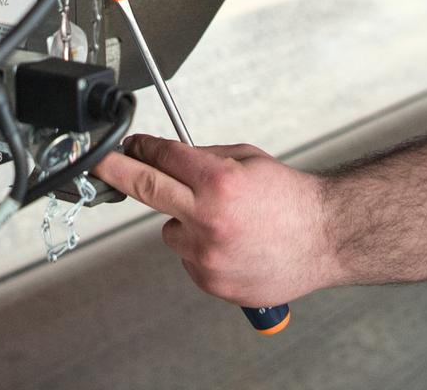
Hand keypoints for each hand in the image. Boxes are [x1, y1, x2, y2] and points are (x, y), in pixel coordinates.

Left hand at [92, 134, 339, 306]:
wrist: (325, 238)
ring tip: (226, 223)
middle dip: (116, 171)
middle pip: (145, 189)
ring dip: (184, 222)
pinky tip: (233, 245)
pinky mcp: (211, 281)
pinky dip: (201, 250)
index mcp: (219, 182)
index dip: (141, 147)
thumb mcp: (248, 160)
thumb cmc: (291, 199)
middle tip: (101, 165)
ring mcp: (208, 255)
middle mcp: (209, 219)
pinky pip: (188, 258)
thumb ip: (204, 158)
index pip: (163, 157)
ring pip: (169, 230)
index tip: (128, 145)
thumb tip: (166, 158)